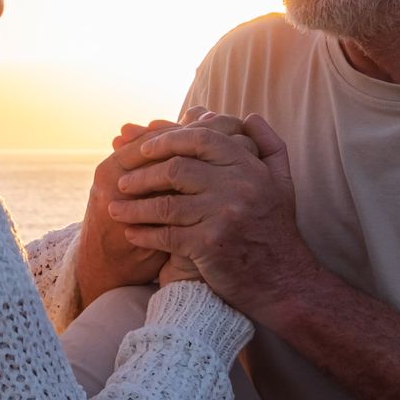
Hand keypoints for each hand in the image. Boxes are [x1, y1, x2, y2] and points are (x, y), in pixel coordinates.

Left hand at [107, 114, 321, 320]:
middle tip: (121, 181)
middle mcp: (237, 186)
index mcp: (250, 166)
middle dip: (142, 174)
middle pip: (176, 169)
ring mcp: (223, 215)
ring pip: (165, 203)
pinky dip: (144, 234)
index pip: (200, 138)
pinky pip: (166, 235)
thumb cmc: (277, 229)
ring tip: (114, 208)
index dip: (167, 139)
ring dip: (134, 207)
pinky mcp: (210, 244)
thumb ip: (268, 145)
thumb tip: (249, 117)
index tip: (143, 148)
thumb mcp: (282, 182)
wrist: (284, 282)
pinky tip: (131, 234)